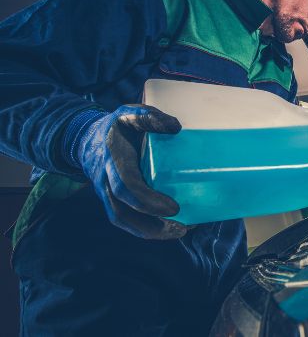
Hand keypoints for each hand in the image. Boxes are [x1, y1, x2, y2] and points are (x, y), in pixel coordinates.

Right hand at [77, 104, 189, 239]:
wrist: (87, 138)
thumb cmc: (116, 127)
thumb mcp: (130, 113)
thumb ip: (150, 117)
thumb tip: (176, 127)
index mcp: (113, 160)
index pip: (127, 186)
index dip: (148, 200)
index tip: (175, 208)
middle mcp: (105, 181)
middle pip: (123, 211)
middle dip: (152, 224)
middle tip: (183, 227)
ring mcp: (106, 193)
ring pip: (122, 220)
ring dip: (150, 231)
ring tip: (180, 232)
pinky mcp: (111, 200)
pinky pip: (125, 219)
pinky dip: (144, 229)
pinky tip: (169, 229)